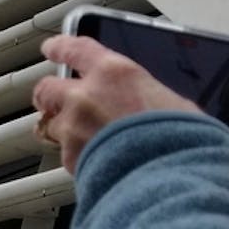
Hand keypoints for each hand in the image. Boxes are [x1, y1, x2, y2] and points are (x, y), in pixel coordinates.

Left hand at [32, 35, 199, 172]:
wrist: (169, 180)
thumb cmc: (181, 139)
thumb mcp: (170, 101)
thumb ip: (141, 94)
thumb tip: (140, 101)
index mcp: (114, 73)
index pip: (75, 49)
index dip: (59, 48)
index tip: (52, 48)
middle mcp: (85, 96)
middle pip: (47, 89)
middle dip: (49, 96)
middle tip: (55, 102)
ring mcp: (73, 128)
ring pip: (51, 125)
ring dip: (64, 131)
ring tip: (87, 141)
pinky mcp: (69, 157)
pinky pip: (66, 154)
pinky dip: (78, 158)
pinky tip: (98, 162)